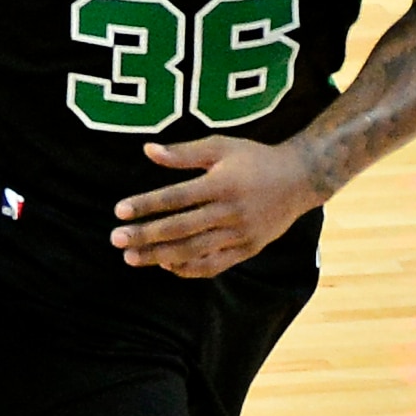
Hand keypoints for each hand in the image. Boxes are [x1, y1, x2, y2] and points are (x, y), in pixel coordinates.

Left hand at [113, 136, 322, 278]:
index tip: (119, 211)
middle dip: (146, 235)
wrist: (300, 180)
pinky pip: (214, 265)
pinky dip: (189, 268)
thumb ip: (184, 153)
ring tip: (132, 258)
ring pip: (194, 250)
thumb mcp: (221, 146)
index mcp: (222, 183)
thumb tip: (147, 151)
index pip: (176, 197)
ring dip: (160, 256)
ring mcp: (240, 234)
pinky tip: (166, 265)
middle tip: (116, 239)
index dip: (147, 205)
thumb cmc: (254, 158)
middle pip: (181, 228)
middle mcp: (231, 211)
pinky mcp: (248, 249)